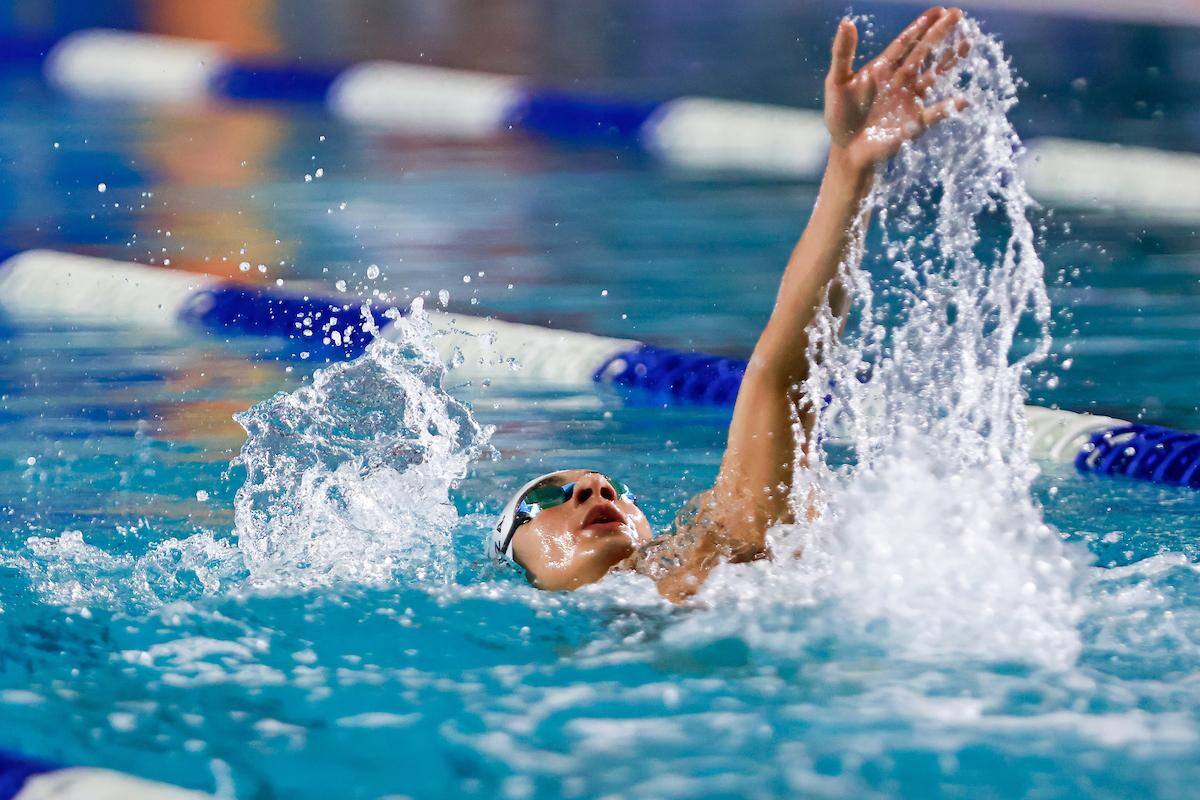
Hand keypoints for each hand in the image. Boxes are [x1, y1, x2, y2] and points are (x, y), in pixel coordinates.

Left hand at [824, 6, 969, 170]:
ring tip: (967, 42)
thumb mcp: (837, 82)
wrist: (848, 149)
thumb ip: (842, 53)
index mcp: (884, 68)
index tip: (939, 10)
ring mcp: (910, 99)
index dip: (921, 25)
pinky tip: (963, 101)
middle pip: (924, 52)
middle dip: (940, 33)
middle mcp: (901, 80)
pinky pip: (934, 113)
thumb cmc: (840, 115)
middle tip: (957, 14)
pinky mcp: (914, 122)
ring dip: (950, 60)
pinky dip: (948, 108)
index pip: (906, 42)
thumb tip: (847, 22)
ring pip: (934, 75)